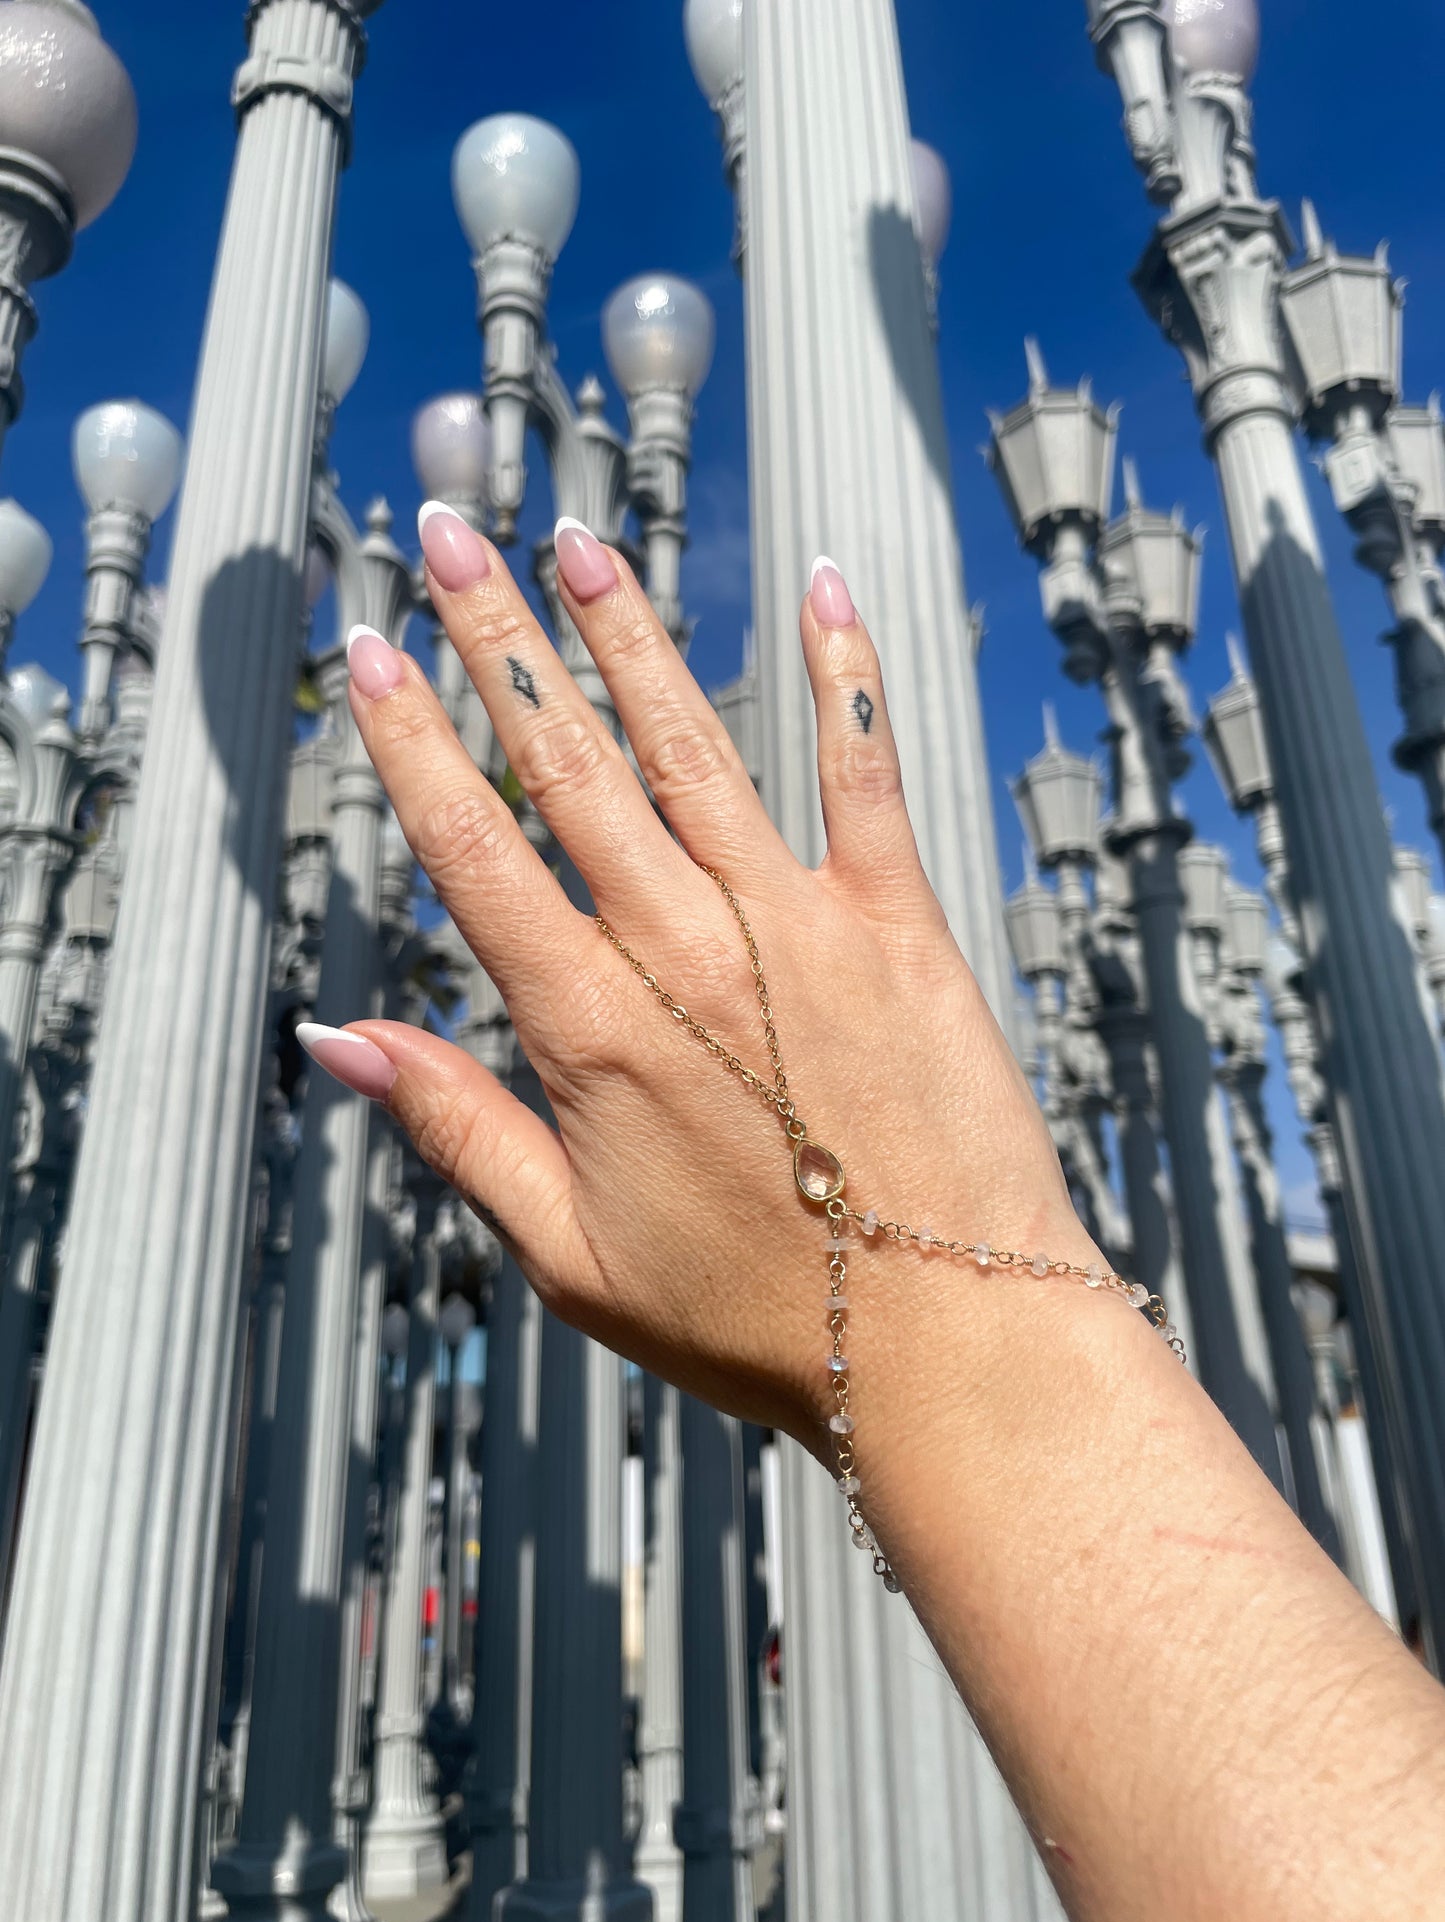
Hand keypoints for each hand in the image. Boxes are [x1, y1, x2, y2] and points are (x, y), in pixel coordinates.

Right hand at [311, 508, 1103, 1452]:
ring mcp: (799, 925)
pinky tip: (822, 586)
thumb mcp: (569, 1251)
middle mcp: (686, 950)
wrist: (948, 1343)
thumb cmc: (756, 1315)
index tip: (373, 652)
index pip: (472, 851)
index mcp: (592, 1029)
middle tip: (450, 540)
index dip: (411, 741)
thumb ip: (456, 1127)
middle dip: (499, 641)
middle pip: (568, 765)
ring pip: (692, 745)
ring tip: (577, 539)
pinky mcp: (898, 924)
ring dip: (628, 636)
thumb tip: (338, 1042)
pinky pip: (864, 774)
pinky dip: (845, 676)